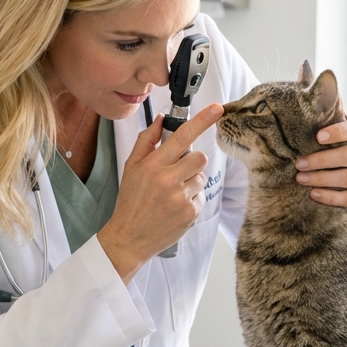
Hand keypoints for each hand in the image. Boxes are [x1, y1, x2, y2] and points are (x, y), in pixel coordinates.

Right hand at [98, 103, 223, 282]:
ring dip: (191, 180)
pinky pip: (201, 196)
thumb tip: (160, 120)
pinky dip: (191, 198)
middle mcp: (168, 180)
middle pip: (199, 157)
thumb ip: (146, 142)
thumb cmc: (130, 202)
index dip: (202, 120)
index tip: (218, 108)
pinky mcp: (191, 214)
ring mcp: (181, 198)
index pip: (182, 137)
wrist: (129, 238)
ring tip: (173, 193)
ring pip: (201, 177)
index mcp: (153, 166)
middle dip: (192, 161)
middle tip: (177, 171)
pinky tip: (175, 206)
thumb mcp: (131, 168)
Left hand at [294, 119, 346, 212]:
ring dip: (321, 178)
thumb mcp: (346, 141)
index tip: (318, 136)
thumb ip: (331, 133)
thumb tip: (305, 122)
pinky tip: (314, 193)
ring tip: (301, 178)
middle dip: (321, 160)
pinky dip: (330, 197)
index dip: (338, 132)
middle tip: (299, 164)